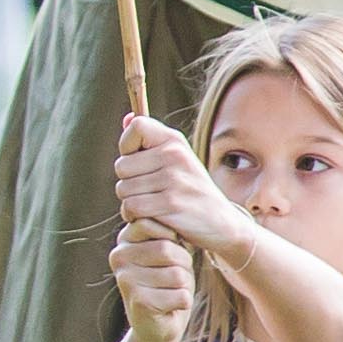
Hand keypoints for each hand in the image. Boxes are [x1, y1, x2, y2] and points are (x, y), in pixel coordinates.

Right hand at [105, 217, 194, 341]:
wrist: (157, 325)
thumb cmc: (169, 281)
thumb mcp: (171, 251)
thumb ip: (170, 232)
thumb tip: (177, 208)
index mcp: (125, 240)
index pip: (155, 224)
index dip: (175, 240)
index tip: (170, 254)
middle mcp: (119, 257)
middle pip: (169, 250)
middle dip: (182, 265)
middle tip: (172, 277)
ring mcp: (126, 280)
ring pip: (177, 274)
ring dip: (183, 285)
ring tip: (169, 290)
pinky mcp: (139, 303)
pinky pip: (181, 295)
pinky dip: (183, 301)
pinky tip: (169, 306)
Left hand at [116, 116, 246, 254]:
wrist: (221, 222)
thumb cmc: (191, 190)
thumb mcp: (177, 160)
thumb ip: (149, 139)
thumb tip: (126, 118)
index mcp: (176, 141)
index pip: (136, 127)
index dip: (129, 146)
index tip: (141, 161)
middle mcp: (175, 155)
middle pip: (121, 166)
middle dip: (129, 182)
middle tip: (151, 191)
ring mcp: (174, 179)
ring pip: (123, 190)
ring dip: (131, 202)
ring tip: (153, 204)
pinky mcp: (170, 204)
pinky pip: (131, 207)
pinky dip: (135, 216)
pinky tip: (152, 217)